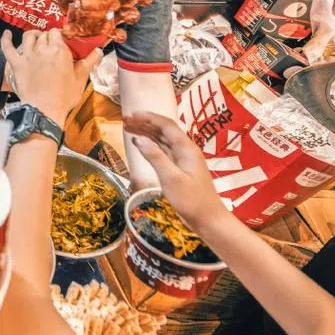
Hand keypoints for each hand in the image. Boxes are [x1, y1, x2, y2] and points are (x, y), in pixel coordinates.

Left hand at [0, 30, 99, 125]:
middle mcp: (42, 49)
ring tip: (36, 38)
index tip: (62, 40)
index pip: (57, 33)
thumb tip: (98, 51)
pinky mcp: (16, 64)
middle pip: (44, 34)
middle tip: (51, 44)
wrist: (44, 110)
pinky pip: (7, 47)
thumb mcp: (81, 79)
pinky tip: (7, 34)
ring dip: (33, 35)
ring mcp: (27, 56)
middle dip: (48, 37)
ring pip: (28, 36)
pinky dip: (6, 39)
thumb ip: (89, 62)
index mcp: (59, 50)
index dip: (59, 35)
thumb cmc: (63, 97)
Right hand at [123, 112, 226, 231]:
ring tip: (128, 129)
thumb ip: (155, 157)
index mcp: (186, 149)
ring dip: (146, 133)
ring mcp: (183, 160)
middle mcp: (185, 150)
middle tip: (125, 120)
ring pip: (162, 140)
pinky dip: (151, 146)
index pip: (166, 125)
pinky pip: (163, 151)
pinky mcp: (180, 169)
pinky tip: (141, 145)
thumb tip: (138, 139)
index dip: (149, 118)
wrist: (208, 220)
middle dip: (144, 123)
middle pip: (163, 130)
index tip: (132, 115)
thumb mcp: (171, 179)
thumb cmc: (192, 201)